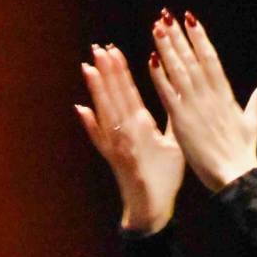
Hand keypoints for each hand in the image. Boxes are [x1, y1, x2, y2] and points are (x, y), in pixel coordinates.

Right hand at [77, 44, 184, 233]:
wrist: (153, 209)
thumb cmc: (162, 178)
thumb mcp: (171, 143)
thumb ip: (169, 120)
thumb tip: (172, 97)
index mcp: (140, 126)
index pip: (128, 93)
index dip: (121, 72)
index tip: (113, 50)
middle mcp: (126, 132)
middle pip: (115, 97)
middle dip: (107, 72)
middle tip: (97, 47)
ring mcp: (120, 146)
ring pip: (107, 112)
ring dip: (98, 91)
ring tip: (89, 69)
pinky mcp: (119, 161)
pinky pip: (104, 141)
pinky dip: (93, 126)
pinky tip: (83, 110)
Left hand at [148, 9, 256, 191]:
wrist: (234, 175)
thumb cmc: (242, 151)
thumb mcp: (253, 121)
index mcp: (225, 94)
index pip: (211, 58)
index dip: (200, 37)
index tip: (190, 19)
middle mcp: (209, 96)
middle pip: (192, 59)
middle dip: (179, 36)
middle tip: (166, 15)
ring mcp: (195, 107)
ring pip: (179, 71)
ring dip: (167, 48)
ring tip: (157, 28)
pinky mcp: (182, 121)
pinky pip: (168, 94)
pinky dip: (160, 76)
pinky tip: (152, 59)